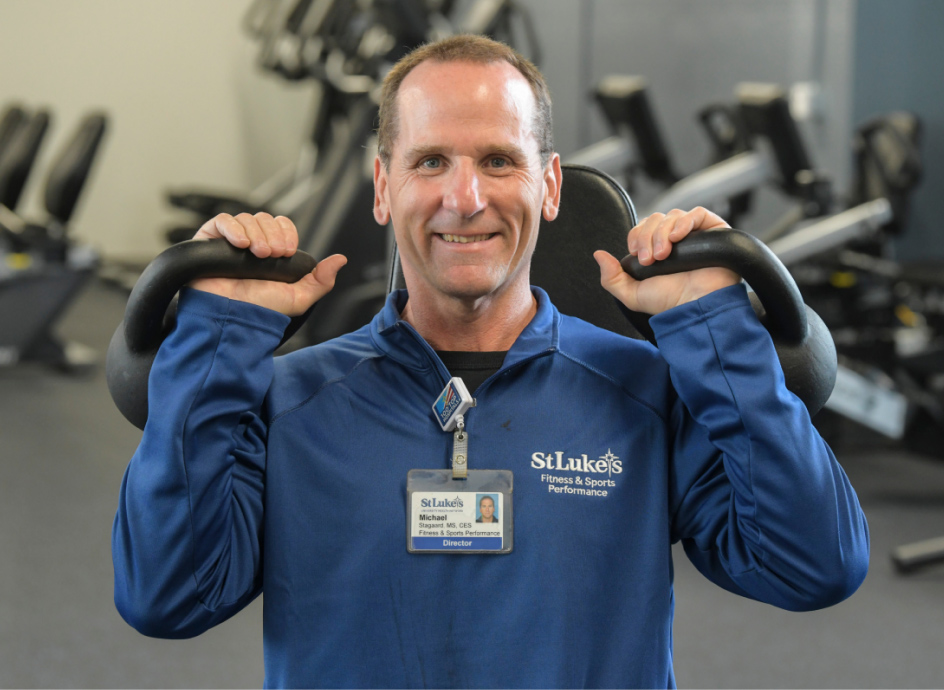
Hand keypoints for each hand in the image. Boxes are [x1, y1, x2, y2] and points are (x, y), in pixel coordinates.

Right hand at [189, 212, 346, 315]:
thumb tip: (340, 259)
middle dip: (272, 234)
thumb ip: (321, 280)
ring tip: (258, 254)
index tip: (288, 251)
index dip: (286, 232)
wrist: (234, 318)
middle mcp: (250, 245)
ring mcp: (229, 242)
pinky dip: (233, 228)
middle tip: (274, 255)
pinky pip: (221, 221)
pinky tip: (242, 245)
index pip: (281, 225)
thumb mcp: (299, 298)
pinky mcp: (208, 242)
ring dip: (256, 233)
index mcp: (271, 253)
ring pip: (246, 218)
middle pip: (264, 219)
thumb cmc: (261, 310)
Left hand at [593, 207, 739, 314]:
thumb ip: (611, 277)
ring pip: (673, 215)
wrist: (696, 307)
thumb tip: (598, 254)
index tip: (638, 255)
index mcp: (657, 249)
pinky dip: (684, 222)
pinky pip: (697, 214)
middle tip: (650, 259)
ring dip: (663, 233)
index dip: (636, 236)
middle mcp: (676, 240)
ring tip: (664, 254)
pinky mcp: (714, 231)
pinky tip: (678, 237)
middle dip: (648, 236)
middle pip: (656, 219)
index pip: (642, 228)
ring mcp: (695, 234)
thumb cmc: (670, 303)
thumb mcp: (632, 294)